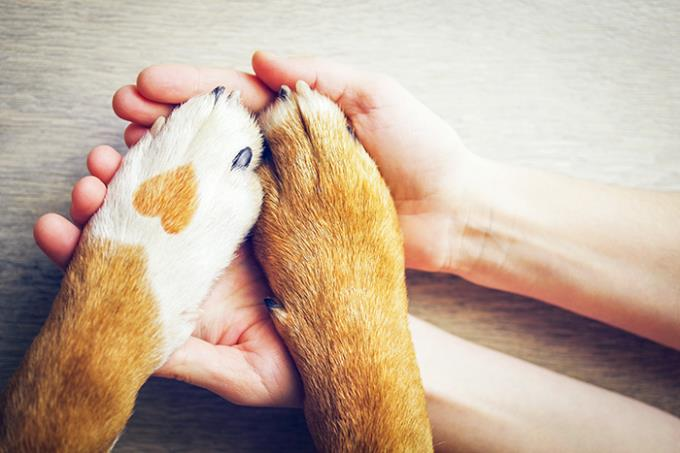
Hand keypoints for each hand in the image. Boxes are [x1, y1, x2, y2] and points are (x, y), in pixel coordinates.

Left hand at [34, 148, 301, 406]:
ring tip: (122, 151)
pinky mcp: (275, 202)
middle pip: (148, 214)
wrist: (356, 345)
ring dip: (148, 162)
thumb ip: (189, 360)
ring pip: (183, 183)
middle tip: (92, 174)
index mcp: (190, 289)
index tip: (58, 230)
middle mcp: (205, 252)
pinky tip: (183, 137)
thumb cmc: (299, 368)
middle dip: (113, 192)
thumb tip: (136, 351)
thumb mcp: (241, 374)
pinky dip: (210, 151)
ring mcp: (238, 225)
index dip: (89, 245)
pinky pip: (239, 169)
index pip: (129, 263)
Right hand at [112, 52, 479, 272]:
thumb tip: (261, 57)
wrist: (451, 213)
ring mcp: (287, 191)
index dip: (189, 88)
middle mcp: (288, 150)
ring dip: (173, 164)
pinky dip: (204, 210)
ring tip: (129, 157)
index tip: (146, 84)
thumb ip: (319, 76)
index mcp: (302, 114)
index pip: (235, 95)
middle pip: (215, 133)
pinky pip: (242, 217)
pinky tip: (172, 206)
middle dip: (166, 121)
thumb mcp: (375, 95)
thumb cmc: (423, 150)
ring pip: (219, 174)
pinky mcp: (292, 230)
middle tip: (121, 117)